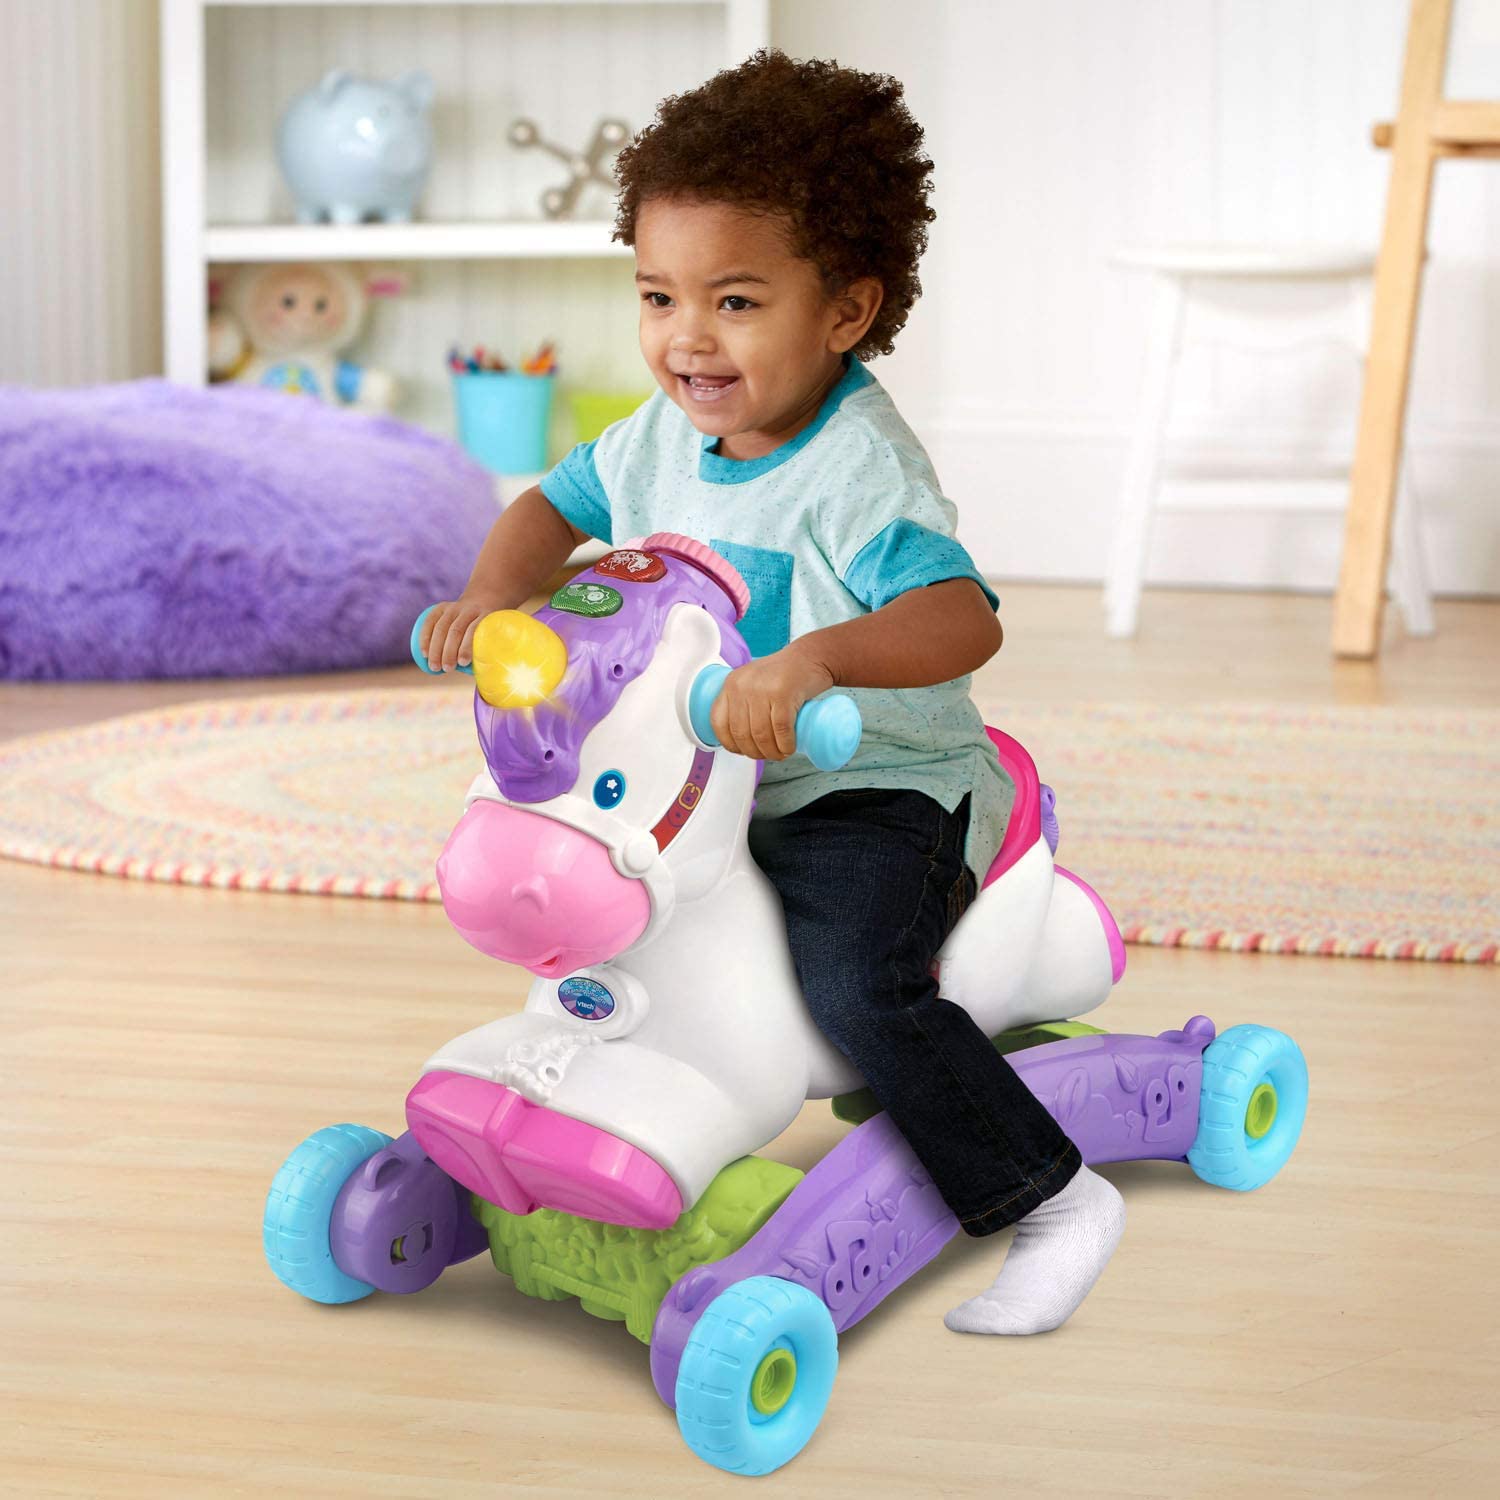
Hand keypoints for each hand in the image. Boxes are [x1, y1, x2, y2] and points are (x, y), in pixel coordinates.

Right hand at [421, 593, 503, 671]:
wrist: (482, 601)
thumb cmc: (488, 630)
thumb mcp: (496, 635)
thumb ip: (491, 653)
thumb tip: (486, 681)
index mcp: (485, 616)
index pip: (474, 630)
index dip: (467, 646)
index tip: (463, 663)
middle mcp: (469, 609)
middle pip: (456, 630)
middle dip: (449, 651)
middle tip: (447, 669)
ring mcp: (454, 607)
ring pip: (442, 627)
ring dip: (435, 648)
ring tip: (434, 667)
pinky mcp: (441, 607)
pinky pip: (430, 621)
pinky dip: (425, 637)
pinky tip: (423, 653)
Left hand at [710, 643, 835, 760]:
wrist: (812, 657)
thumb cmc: (785, 675)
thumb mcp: (754, 683)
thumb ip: (742, 703)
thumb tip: (738, 738)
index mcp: (731, 684)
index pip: (718, 722)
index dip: (730, 743)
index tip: (742, 751)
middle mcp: (742, 685)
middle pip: (741, 733)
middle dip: (755, 752)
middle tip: (768, 755)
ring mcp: (762, 689)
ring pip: (760, 735)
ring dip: (771, 752)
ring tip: (780, 754)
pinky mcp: (784, 693)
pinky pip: (780, 729)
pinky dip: (785, 744)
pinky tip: (789, 747)